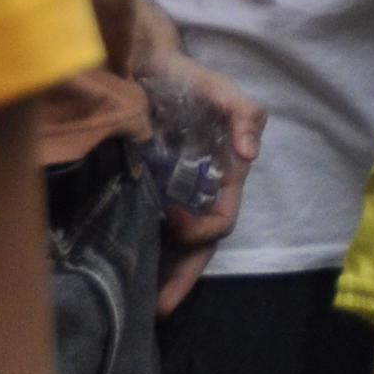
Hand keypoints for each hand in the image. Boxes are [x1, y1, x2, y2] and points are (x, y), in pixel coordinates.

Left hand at [140, 46, 262, 313]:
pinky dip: (144, 256)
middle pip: (199, 248)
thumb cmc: (188, 79)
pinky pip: (149, 233)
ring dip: (163, 277)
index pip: (220, 220)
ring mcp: (174, 197)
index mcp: (224, 176)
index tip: (169, 214)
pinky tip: (124, 274)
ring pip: (175, 248)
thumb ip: (243, 114)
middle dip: (183, 278)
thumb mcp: (219, 90)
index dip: (199, 226)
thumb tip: (250, 152)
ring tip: (140, 306)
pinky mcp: (146, 194)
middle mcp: (201, 194)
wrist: (145, 67)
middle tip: (159, 306)